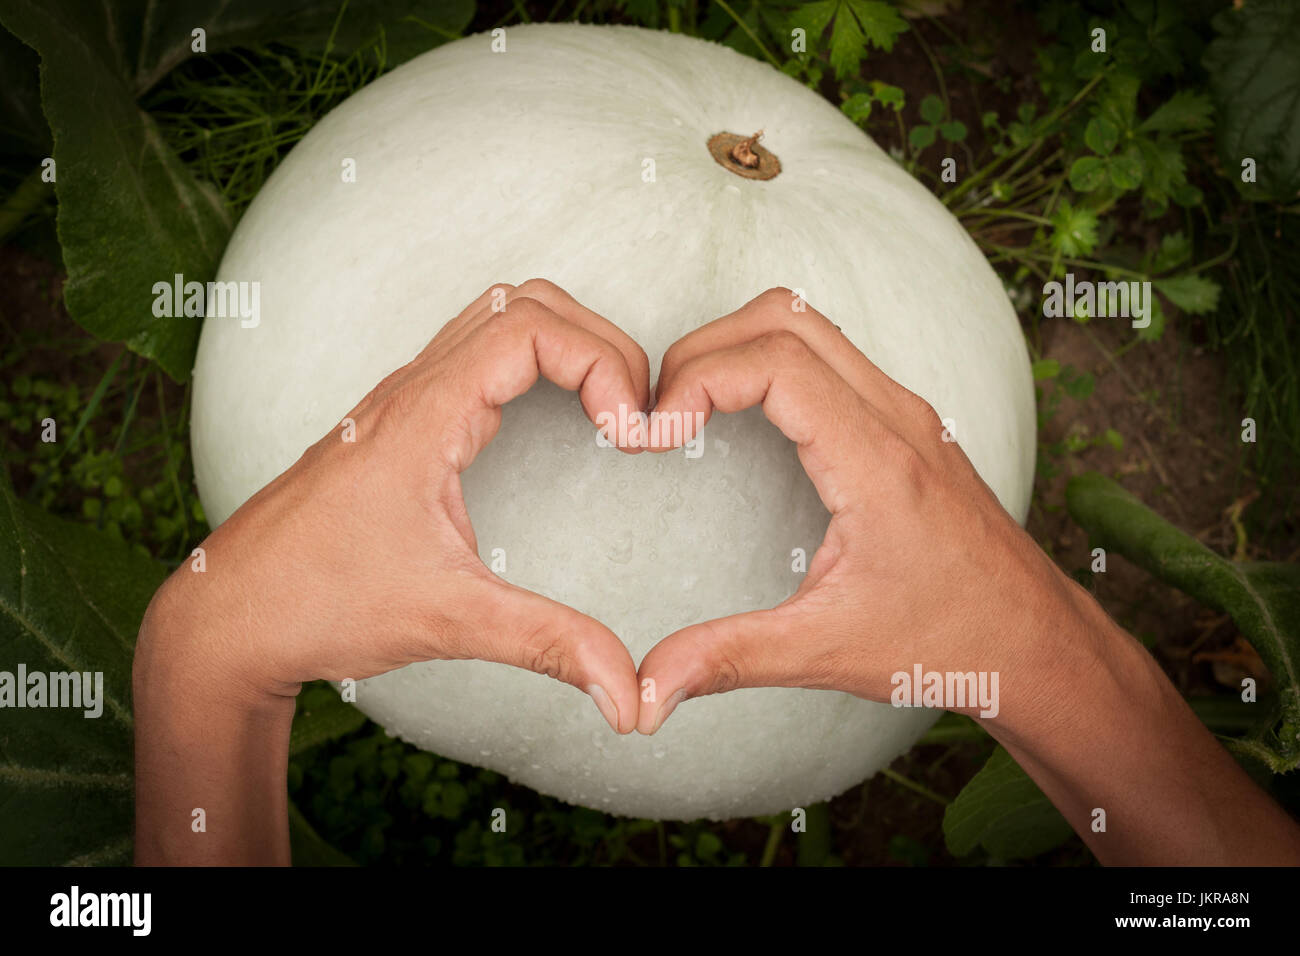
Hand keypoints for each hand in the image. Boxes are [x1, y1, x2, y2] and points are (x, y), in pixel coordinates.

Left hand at [139, 279, 649, 732]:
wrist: (227, 614)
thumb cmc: (317, 604)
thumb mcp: (449, 621)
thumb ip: (549, 645)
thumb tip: (629, 697)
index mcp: (424, 414)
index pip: (531, 327)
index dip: (603, 362)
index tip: (631, 433)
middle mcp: (413, 389)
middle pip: (526, 302)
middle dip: (601, 343)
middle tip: (634, 417)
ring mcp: (405, 399)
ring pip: (500, 316)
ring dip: (568, 344)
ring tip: (610, 411)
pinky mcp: (404, 421)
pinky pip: (479, 352)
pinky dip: (536, 363)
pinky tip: (558, 418)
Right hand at [633, 288, 1299, 865]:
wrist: (1037, 642)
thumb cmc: (950, 641)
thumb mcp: (828, 651)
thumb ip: (730, 658)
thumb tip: (647, 690)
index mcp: (876, 462)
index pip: (775, 363)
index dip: (696, 379)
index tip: (652, 434)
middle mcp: (896, 418)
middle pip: (783, 317)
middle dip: (702, 350)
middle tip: (658, 414)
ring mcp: (905, 412)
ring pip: (807, 325)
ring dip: (736, 348)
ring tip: (688, 411)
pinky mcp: (904, 423)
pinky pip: (828, 355)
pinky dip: (769, 363)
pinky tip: (740, 421)